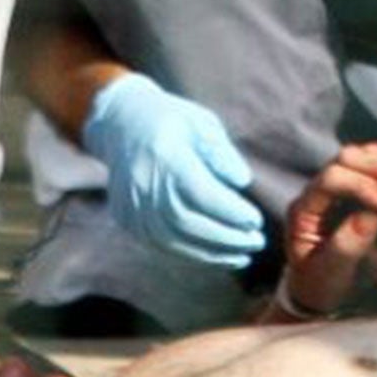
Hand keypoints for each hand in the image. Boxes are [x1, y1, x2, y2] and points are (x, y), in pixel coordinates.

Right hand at [80, 74, 267, 267]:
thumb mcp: (202, 124)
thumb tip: (243, 183)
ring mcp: (130, 205)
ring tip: (244, 254)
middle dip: (226, 237)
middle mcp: (142, 183)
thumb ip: (223, 153)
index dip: (229, 211)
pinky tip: (220, 255)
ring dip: (212, 252)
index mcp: (163, 154)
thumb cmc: (172, 121)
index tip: (256, 219)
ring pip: (174, 241)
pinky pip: (162, 245)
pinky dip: (194, 253)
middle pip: (186, 222)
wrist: (120, 124)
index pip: (199, 192)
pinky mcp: (127, 221)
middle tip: (257, 241)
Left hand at [282, 144, 376, 313]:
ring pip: (362, 156)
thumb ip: (345, 247)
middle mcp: (318, 191)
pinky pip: (375, 165)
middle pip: (347, 159)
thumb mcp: (329, 274)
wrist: (319, 289)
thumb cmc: (320, 285)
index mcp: (304, 209)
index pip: (331, 179)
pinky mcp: (354, 188)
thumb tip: (369, 217)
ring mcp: (336, 186)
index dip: (361, 186)